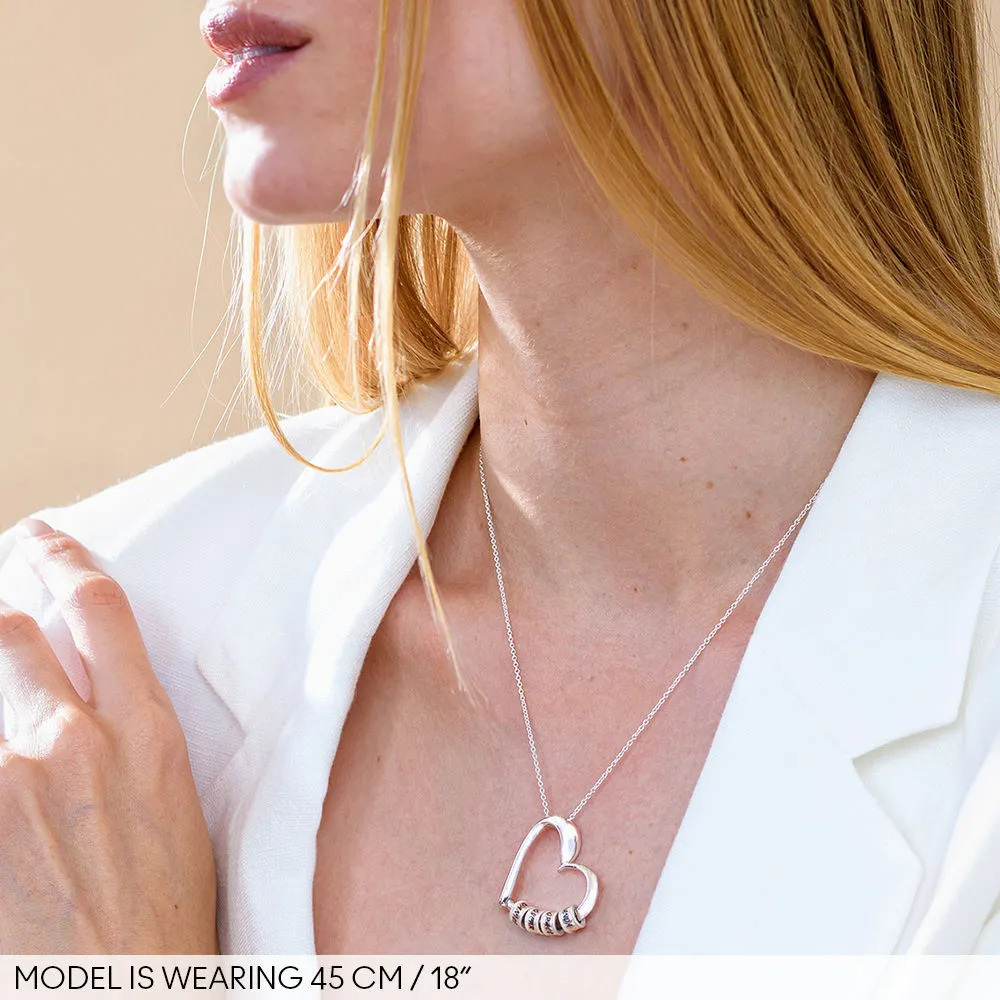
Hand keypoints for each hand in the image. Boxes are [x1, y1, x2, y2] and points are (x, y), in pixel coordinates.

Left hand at [0, 519, 217, 953]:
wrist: (127, 993)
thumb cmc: (159, 918)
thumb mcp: (169, 812)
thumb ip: (127, 747)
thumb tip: (84, 708)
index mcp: (148, 734)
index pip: (103, 609)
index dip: (68, 561)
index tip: (47, 539)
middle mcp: (80, 740)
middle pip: (16, 632)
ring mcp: (15, 775)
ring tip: (13, 740)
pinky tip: (9, 799)